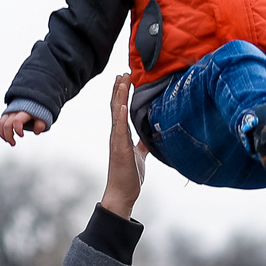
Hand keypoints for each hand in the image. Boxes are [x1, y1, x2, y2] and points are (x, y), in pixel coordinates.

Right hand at [0, 109, 46, 145]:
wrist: (33, 102)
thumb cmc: (38, 111)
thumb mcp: (43, 117)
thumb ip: (40, 125)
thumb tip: (37, 131)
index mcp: (25, 111)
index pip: (17, 120)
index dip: (17, 129)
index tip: (21, 135)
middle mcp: (16, 111)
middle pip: (7, 124)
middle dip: (8, 136)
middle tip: (13, 143)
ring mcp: (10, 112)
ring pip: (1, 123)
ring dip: (3, 134)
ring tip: (9, 141)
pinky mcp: (6, 114)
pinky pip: (0, 122)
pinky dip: (1, 131)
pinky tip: (5, 137)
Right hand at [99, 76, 149, 217]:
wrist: (122, 193)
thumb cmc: (129, 176)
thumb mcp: (139, 156)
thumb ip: (142, 145)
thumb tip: (148, 138)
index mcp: (121, 135)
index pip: (121, 110)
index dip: (122, 94)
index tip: (126, 79)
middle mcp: (117, 135)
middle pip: (117, 106)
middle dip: (120, 89)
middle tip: (123, 72)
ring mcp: (117, 140)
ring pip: (116, 113)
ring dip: (119, 96)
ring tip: (121, 80)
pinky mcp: (119, 148)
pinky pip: (120, 128)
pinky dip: (121, 115)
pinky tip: (122, 104)